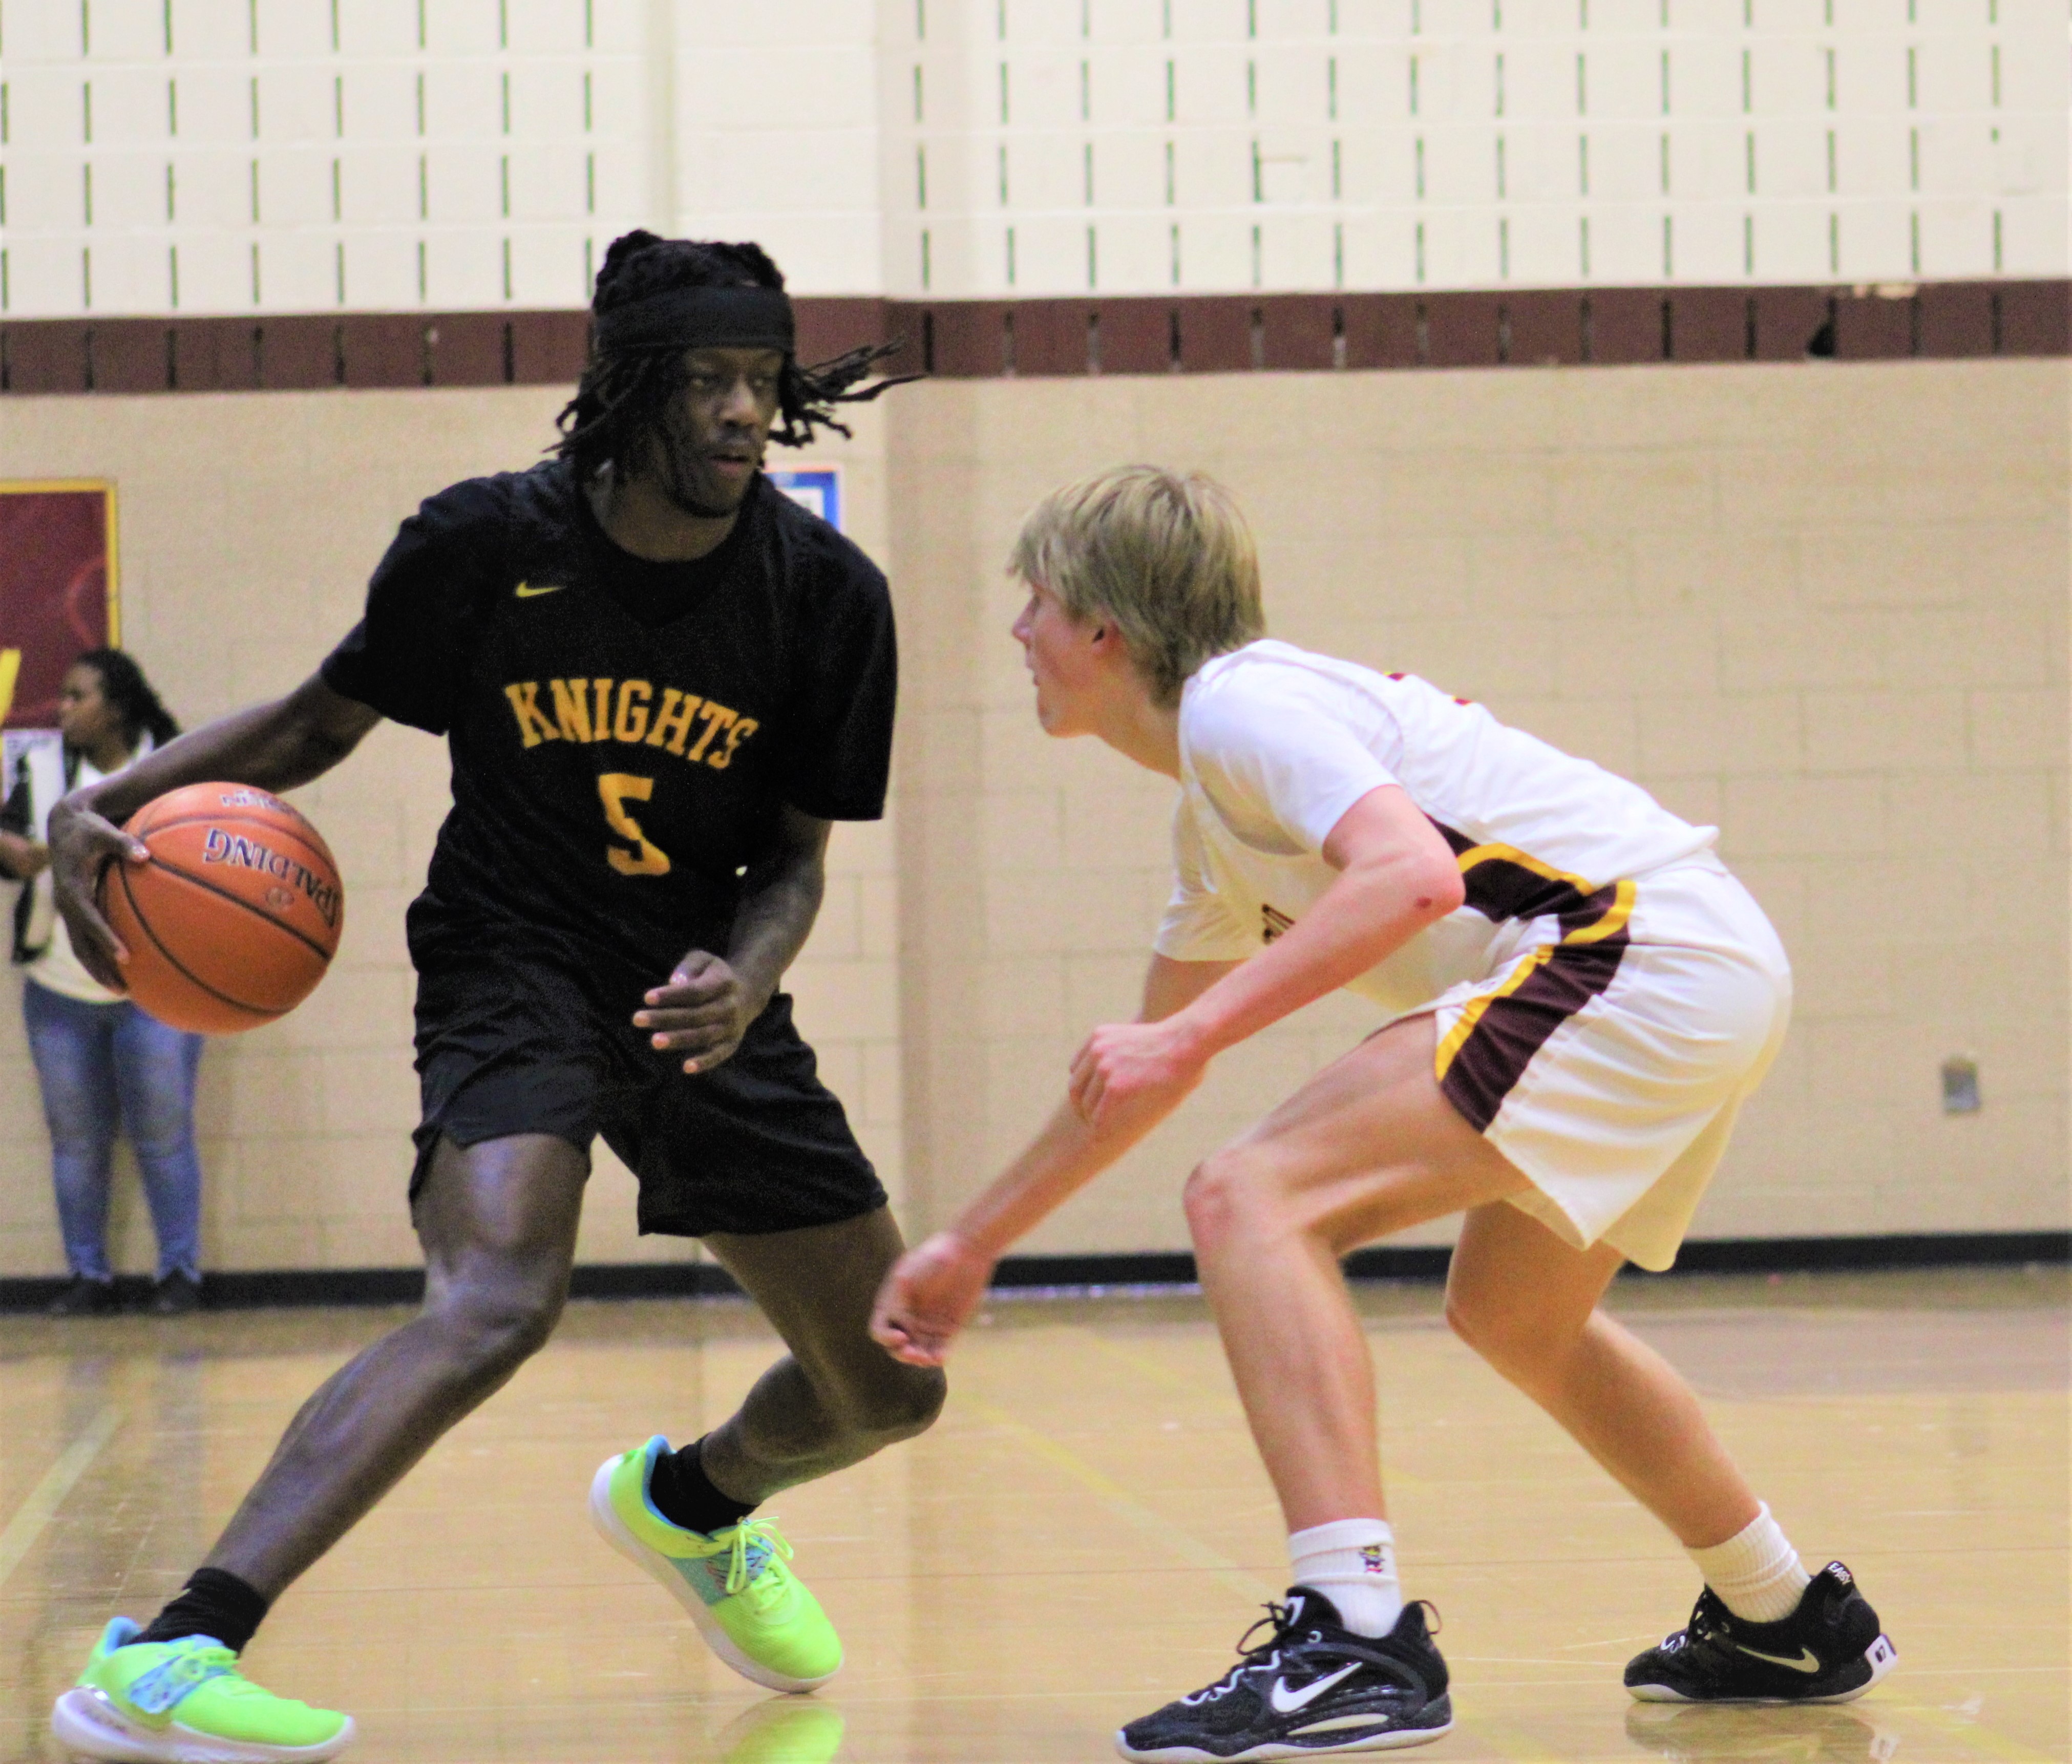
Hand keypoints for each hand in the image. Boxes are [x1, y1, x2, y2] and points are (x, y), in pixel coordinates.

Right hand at [47, 798, 148, 991]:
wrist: (64, 825)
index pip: (90, 920)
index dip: (105, 939)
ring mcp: (68, 909)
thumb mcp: (104, 832)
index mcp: (72, 889)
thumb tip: (146, 855)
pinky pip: (85, 939)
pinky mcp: (75, 910)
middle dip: (100, 968)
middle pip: (81, 945)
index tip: (125, 957)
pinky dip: (99, 954)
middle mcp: (67, 904)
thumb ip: (124, 842)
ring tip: (123, 990)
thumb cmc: (90, 829)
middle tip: (123, 989)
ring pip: (80, 947)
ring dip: (98, 969)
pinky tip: (123, 967)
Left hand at [633, 950, 756, 1073]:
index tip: (647, 998)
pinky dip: (705, 1062)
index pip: (695, 991)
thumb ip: (689, 966)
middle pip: (696, 1015)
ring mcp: (732, 1026)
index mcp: (723, 982)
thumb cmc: (715, 975)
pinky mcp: (733, 1043)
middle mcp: (730, 1006)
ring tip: (654, 1041)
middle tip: (638, 1019)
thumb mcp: (704, 960)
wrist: (749, 993)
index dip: (671, 995)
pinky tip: (686, 1067)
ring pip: (704, 1035)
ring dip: (678, 1039)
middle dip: (666, 1018)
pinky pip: (719, 1054)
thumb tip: (674, 982)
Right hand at [870, 1232, 994, 1366]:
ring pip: (918, 1352)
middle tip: (914, 1354)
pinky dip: (938, 1356)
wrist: (967, 1250)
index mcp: (892, 1303)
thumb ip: (895, 1303)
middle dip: (903, 1354)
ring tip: (928, 1358)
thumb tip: (895, 1329)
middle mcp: (908, 1316)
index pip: (880, 1330)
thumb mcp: (906, 1277)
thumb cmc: (932, 1258)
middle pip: (898, 1346)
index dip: (886, 1338)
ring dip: (920, 1359)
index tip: (902, 1336)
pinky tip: (940, 1357)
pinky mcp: (948, 1328)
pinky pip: (940, 1349)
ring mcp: (927, 1324)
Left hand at [1068, 1017, 1208, 1132]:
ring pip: (1086, 1103)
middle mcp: (1097, 1051)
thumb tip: (1116, 1068)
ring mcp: (1105, 1068)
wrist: (1185, 1041)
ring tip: (1098, 1129)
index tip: (1089, 1099)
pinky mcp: (1117, 1087)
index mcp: (1099, 1037)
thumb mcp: (1133, 1037)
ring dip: (1090, 1119)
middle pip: (1075, 1086)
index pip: (1076, 1068)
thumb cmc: (1170, 1040)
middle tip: (1087, 1119)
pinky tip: (1101, 1137)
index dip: (1082, 1087)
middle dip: (1080, 1105)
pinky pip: (1100, 1114)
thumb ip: (1118, 1049)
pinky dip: (1099, 1128)